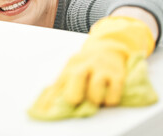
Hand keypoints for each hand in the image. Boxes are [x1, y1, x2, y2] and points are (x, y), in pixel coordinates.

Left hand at [28, 16, 155, 119]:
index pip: (58, 84)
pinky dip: (110, 99)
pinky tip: (107, 99)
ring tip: (95, 101)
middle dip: (74, 94)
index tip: (46, 112)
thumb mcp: (70, 70)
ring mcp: (102, 68)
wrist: (108, 49)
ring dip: (94, 98)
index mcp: (71, 65)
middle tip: (77, 102)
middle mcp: (86, 64)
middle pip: (77, 76)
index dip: (51, 99)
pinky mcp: (118, 74)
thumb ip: (58, 87)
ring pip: (96, 85)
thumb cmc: (86, 66)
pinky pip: (115, 90)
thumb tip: (43, 106)